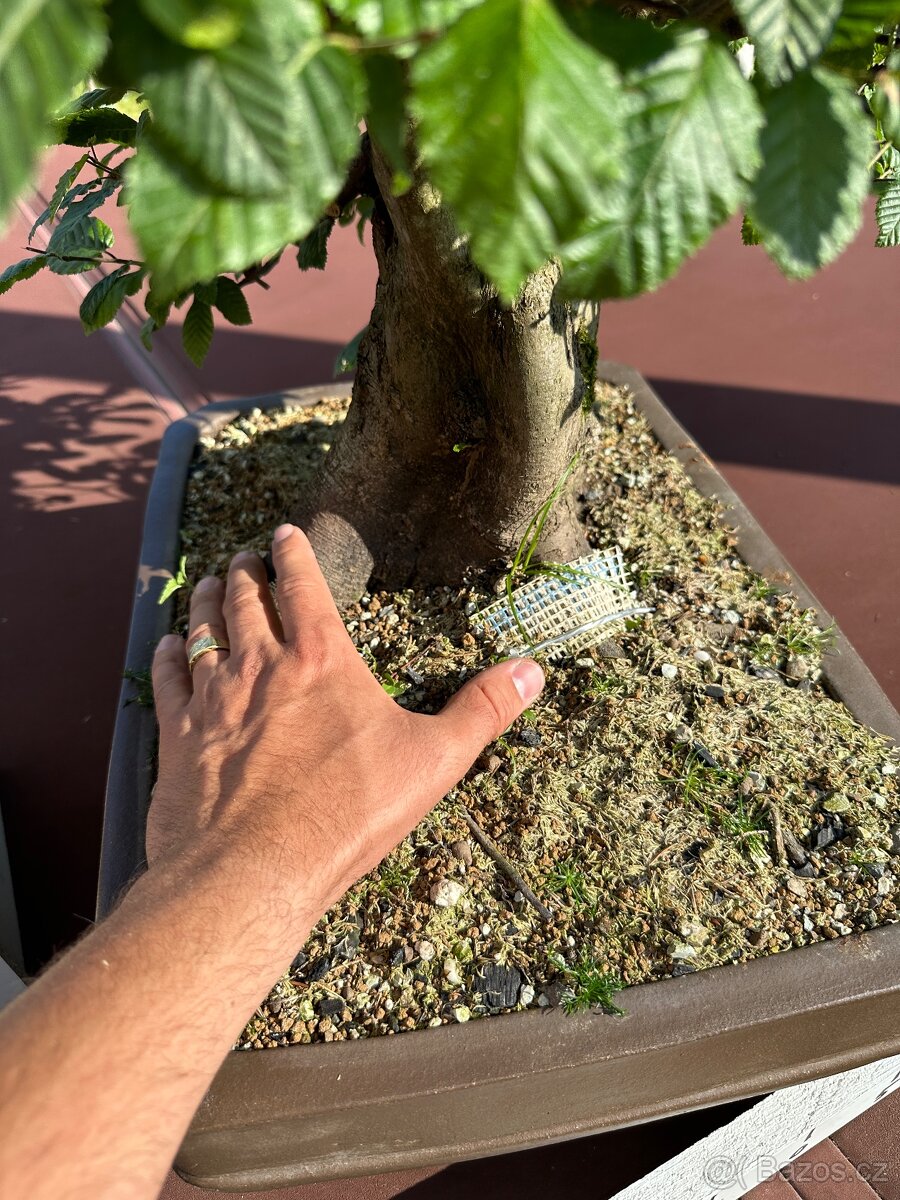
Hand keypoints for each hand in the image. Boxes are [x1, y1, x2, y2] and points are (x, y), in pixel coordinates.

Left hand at [149, 524, 543, 927]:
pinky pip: (167, 678)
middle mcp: (261, 664)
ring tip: (208, 585)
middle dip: (246, 571)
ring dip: (205, 601)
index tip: (284, 532)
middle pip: (246, 599)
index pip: (302, 585)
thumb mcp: (433, 761)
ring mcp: (213, 697)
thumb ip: (482, 711)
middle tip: (243, 557)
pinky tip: (168, 645)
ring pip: (202, 629)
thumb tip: (533, 672)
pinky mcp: (179, 735)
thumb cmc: (347, 814)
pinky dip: (168, 654)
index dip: (293, 552)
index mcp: (322, 659)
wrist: (253, 870)